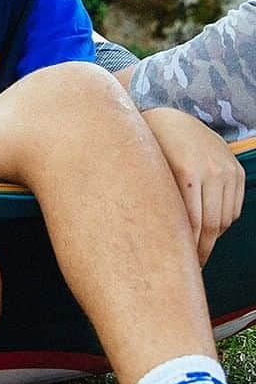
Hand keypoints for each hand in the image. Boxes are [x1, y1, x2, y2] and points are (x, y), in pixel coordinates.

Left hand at [142, 107, 244, 264]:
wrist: (168, 118)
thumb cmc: (147, 151)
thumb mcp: (147, 175)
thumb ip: (155, 204)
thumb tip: (154, 243)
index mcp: (186, 172)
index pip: (193, 224)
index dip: (188, 249)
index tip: (180, 265)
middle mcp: (212, 170)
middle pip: (212, 225)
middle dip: (201, 249)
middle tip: (191, 266)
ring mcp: (227, 170)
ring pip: (225, 219)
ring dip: (212, 237)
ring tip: (196, 249)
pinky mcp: (236, 170)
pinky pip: (233, 208)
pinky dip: (222, 221)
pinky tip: (207, 227)